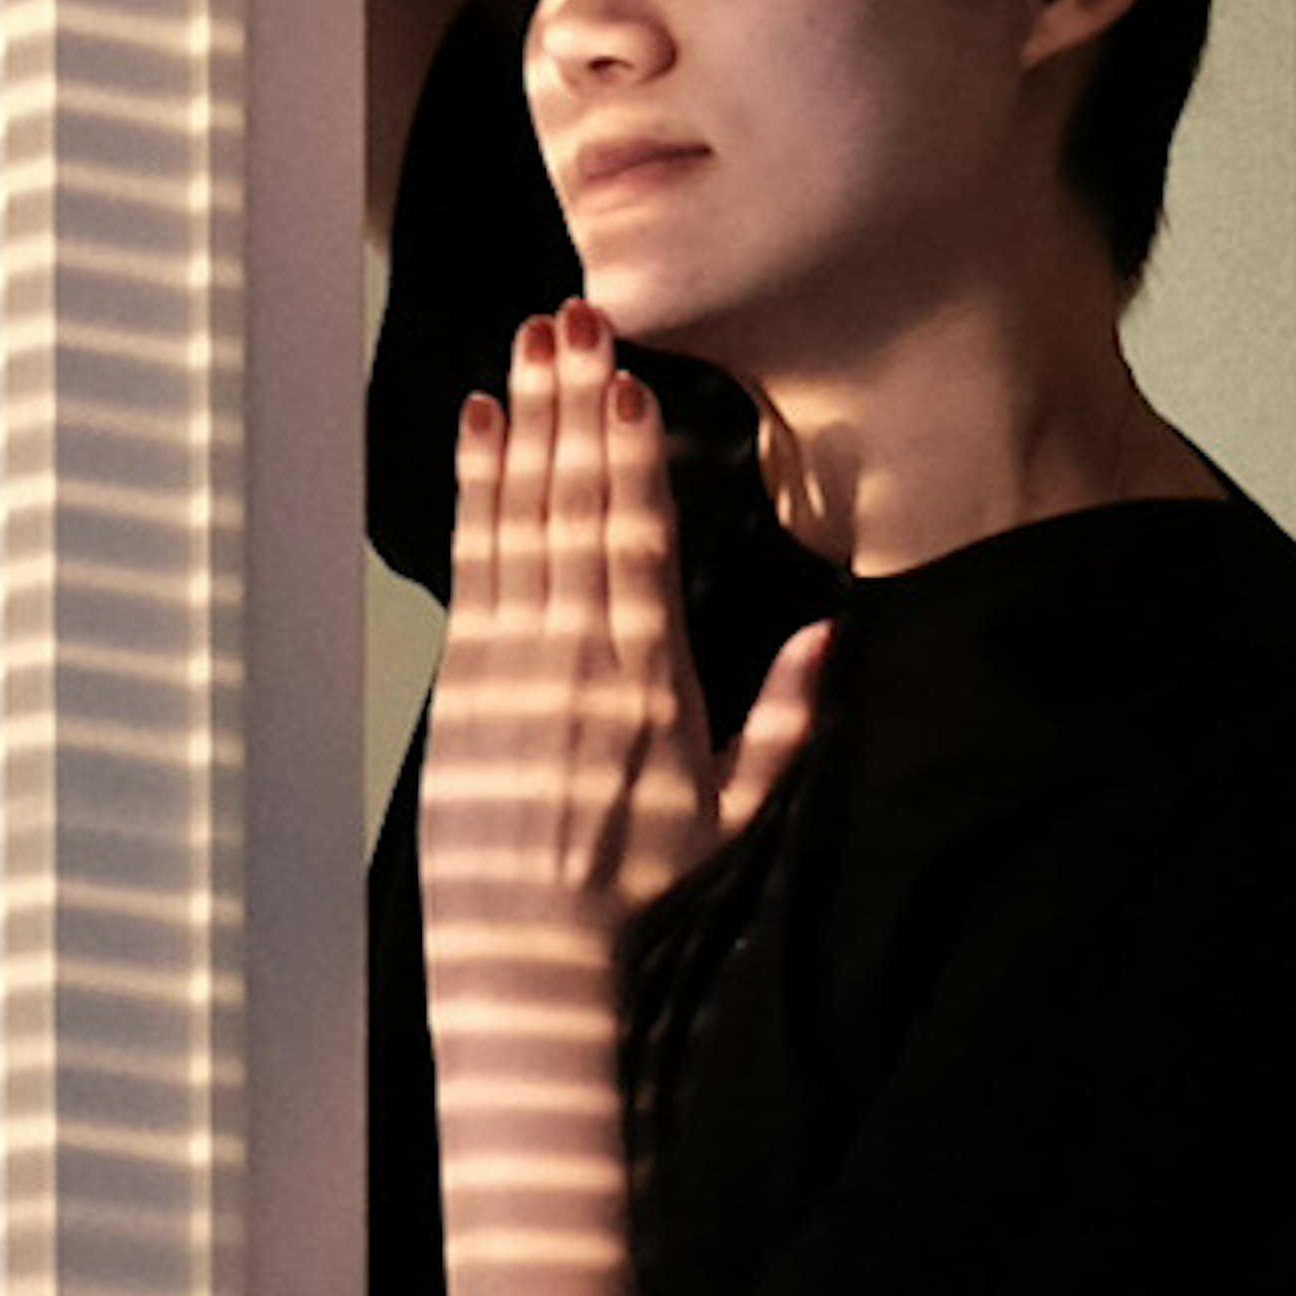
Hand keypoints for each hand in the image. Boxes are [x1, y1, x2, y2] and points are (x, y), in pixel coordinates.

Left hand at [422, 301, 827, 1006]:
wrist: (536, 976)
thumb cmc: (647, 904)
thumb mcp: (742, 821)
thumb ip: (789, 722)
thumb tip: (830, 632)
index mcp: (653, 691)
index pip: (639, 551)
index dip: (629, 463)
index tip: (626, 386)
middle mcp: (577, 667)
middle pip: (574, 513)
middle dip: (573, 410)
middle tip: (574, 318)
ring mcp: (511, 671)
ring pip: (518, 523)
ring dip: (524, 428)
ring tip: (528, 345)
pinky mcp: (465, 686)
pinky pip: (469, 567)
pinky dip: (472, 493)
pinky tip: (478, 429)